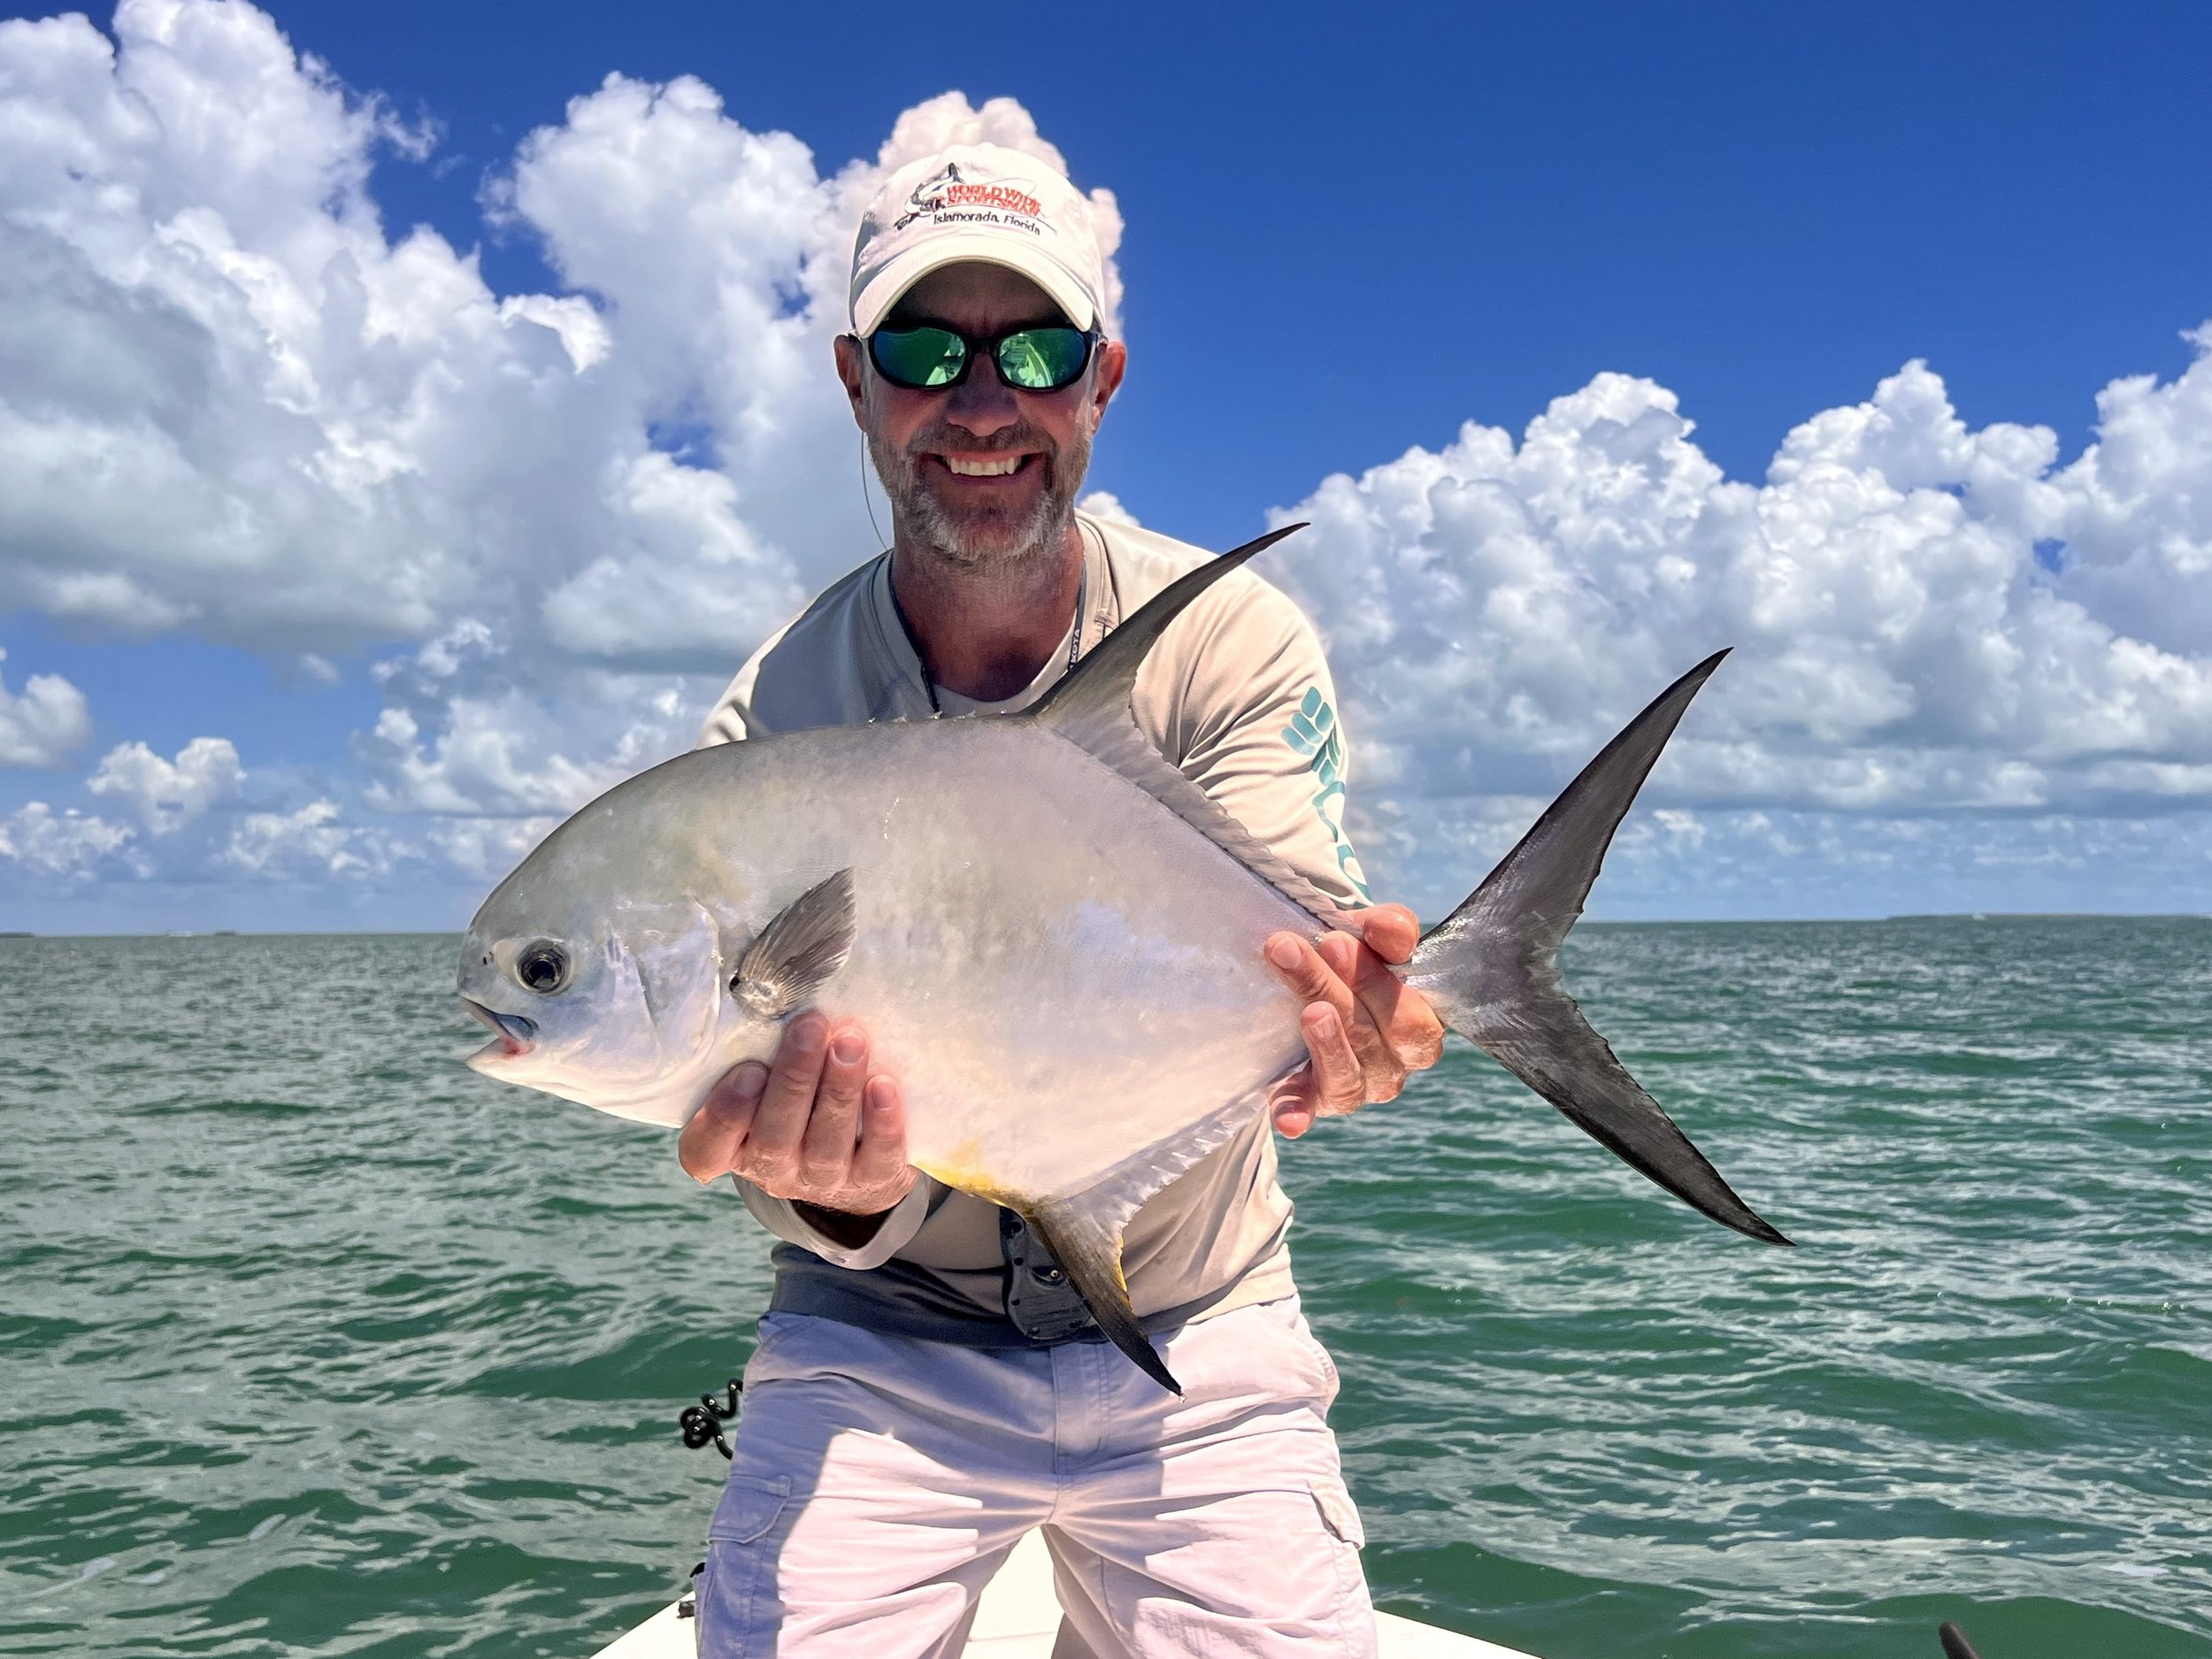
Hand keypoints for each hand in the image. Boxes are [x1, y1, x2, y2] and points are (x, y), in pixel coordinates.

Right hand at [677, 1012, 915, 1225]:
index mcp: (732, 1147)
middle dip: (794, 1079)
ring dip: (838, 1089)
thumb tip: (775, 985)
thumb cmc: (797, 1097)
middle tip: (810, 1026)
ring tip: (850, 1043)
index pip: (707, 1147)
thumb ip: (759, 1050)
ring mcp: (821, 1180)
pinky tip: (883, 1084)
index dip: (725, 1114)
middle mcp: (772, 1169)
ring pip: (825, 1146)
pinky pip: (877, 1157)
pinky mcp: (871, 1180)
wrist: (855, 1155)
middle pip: (774, 1137)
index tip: (749, 1069)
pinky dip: (881, 1121)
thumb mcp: (766, 1079)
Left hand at [1263, 904, 1444, 1137]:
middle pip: (1374, 1040)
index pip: (1413, 1019)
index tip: (1335, 941)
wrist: (1311, 982)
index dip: (1377, 983)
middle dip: (1336, 991)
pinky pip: (1305, 1111)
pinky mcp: (1310, 1098)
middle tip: (1298, 951)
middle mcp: (1392, 1066)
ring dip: (1328, 1044)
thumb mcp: (1374, 937)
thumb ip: (1391, 929)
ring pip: (1348, 1078)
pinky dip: (1297, 1113)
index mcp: (1417, 1030)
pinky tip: (1289, 1120)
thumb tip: (1385, 927)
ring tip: (1310, 1012)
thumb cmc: (1353, 960)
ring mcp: (1353, 1086)